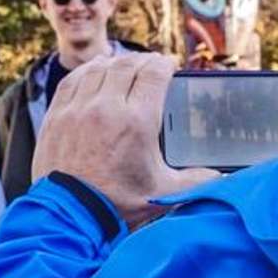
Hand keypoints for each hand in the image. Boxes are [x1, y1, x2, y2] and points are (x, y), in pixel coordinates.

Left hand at [30, 54, 217, 227]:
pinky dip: (87, 70)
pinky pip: (73, 80)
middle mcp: (107, 108)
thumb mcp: (162, 192)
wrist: (70, 216)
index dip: (164, 64)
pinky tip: (95, 71)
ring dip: (116, 63)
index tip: (169, 66)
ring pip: (99, 68)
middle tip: (151, 65)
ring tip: (125, 66)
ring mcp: (78, 110)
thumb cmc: (117, 205)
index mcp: (137, 122)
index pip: (154, 74)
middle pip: (127, 66)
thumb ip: (195, 180)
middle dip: (143, 61)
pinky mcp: (56, 116)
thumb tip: (220, 178)